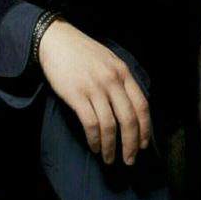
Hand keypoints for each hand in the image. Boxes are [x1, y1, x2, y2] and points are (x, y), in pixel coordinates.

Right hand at [38, 19, 150, 165]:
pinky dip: (94, 140)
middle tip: (128, 160)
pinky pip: (91, 124)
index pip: (142, 106)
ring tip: (109, 158)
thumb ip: (120, 80)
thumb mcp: (108, 60)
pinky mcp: (76, 94)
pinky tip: (93, 146)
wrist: (55, 40)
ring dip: (111, 147)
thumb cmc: (81, 52)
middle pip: (129, 120)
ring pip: (110, 125)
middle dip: (131, 145)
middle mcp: (112, 80)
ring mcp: (94, 87)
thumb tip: (130, 109)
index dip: (145, 129)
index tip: (142, 145)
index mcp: (122, 72)